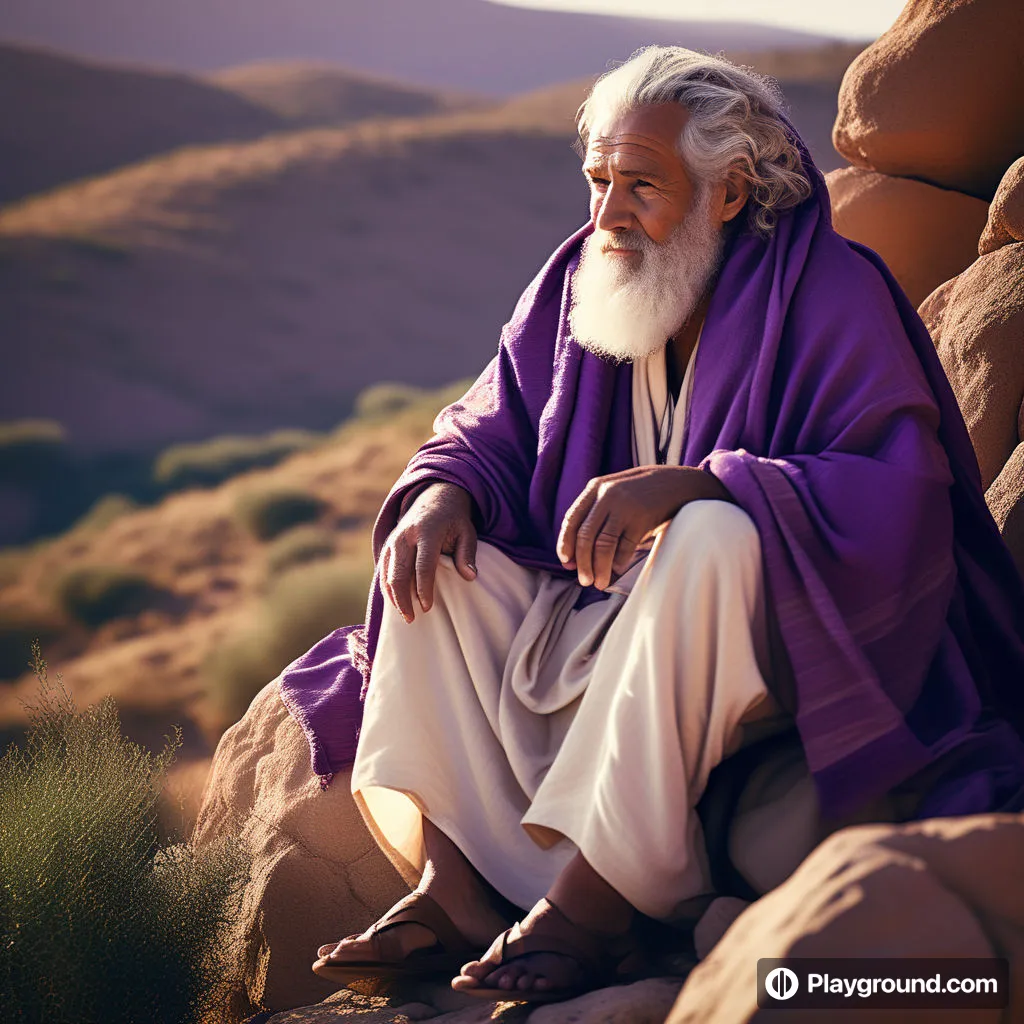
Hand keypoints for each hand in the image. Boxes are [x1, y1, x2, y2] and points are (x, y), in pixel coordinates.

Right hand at [381, 482, 477, 621]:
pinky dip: (388, 588)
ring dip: (394, 597)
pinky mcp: (387, 545)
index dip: (423, 588)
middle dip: (404, 599)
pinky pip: (383, 570)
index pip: (422, 565)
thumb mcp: (467, 532)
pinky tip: (396, 603)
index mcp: (427, 531)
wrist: (433, 498)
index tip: (427, 607)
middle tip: (412, 619)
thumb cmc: (453, 520)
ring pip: (387, 573)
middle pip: (399, 572)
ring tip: (405, 616)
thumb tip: (470, 576)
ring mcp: (394, 540)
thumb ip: (467, 553)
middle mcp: (406, 535)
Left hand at [557, 466, 731, 589]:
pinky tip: (618, 569)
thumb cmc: (644, 490)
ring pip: (602, 545)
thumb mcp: (616, 489)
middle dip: (582, 563)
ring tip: (599, 583)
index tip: (566, 563)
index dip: (565, 544)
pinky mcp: (641, 518)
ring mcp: (624, 506)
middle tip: (584, 581)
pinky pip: (625, 547)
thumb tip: (576, 548)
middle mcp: (606, 495)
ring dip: (599, 568)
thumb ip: (597, 509)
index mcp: (595, 487)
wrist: (680, 482)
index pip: (571, 520)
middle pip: (585, 536)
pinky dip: (619, 562)